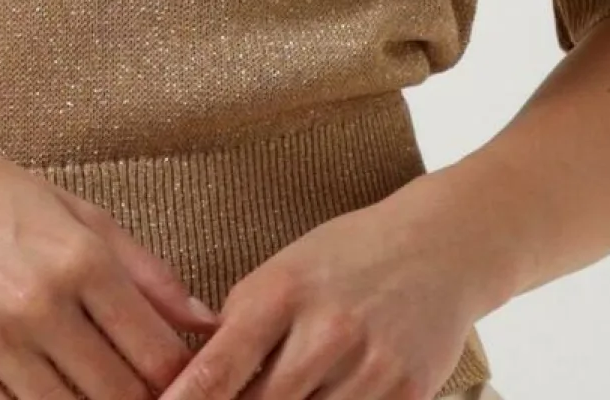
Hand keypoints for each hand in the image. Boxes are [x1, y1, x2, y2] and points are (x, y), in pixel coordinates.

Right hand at [0, 118, 222, 399]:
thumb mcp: (74, 209)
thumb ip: (146, 268)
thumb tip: (204, 320)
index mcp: (79, 257)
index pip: (155, 353)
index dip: (180, 379)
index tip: (184, 383)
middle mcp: (40, 304)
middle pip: (119, 394)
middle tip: (141, 390)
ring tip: (91, 382)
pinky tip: (43, 383)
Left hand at [155, 175, 494, 399]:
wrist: (439, 246)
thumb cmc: (347, 256)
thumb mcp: (282, 270)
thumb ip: (241, 325)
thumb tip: (192, 381)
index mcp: (281, 292)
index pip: (217, 368)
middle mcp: (324, 332)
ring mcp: (369, 369)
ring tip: (287, 391)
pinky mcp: (408, 395)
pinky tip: (324, 398)